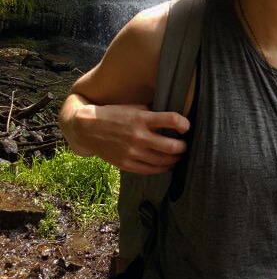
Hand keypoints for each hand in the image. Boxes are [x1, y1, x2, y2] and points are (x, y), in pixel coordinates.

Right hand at [66, 100, 189, 173]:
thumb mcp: (132, 108)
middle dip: (183, 147)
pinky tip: (166, 165)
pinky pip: (150, 170)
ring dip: (175, 159)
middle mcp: (138, 136)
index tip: (186, 126)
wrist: (87, 129)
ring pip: (163, 161)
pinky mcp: (126, 164)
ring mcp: (132, 152)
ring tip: (177, 156)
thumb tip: (171, 118)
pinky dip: (162, 169)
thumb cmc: (112, 115)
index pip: (171, 120)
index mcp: (141, 119)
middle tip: (184, 145)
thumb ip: (151, 113)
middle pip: (171, 146)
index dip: (184, 124)